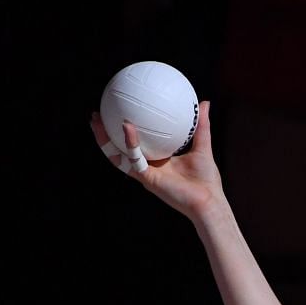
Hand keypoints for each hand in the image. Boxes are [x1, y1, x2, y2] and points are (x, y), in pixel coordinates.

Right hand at [91, 101, 223, 220]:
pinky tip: (126, 127)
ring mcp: (145, 174)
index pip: (134, 144)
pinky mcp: (147, 179)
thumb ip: (201, 126)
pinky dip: (130, 143)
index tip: (116, 111)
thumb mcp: (202, 146)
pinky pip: (134, 159)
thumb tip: (204, 102)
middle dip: (104, 133)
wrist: (209, 202)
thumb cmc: (206, 179)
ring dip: (104, 139)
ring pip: (117, 155)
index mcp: (156, 160)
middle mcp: (147, 167)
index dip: (122, 130)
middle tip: (96, 115)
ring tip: (96, 121)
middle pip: (118, 149)